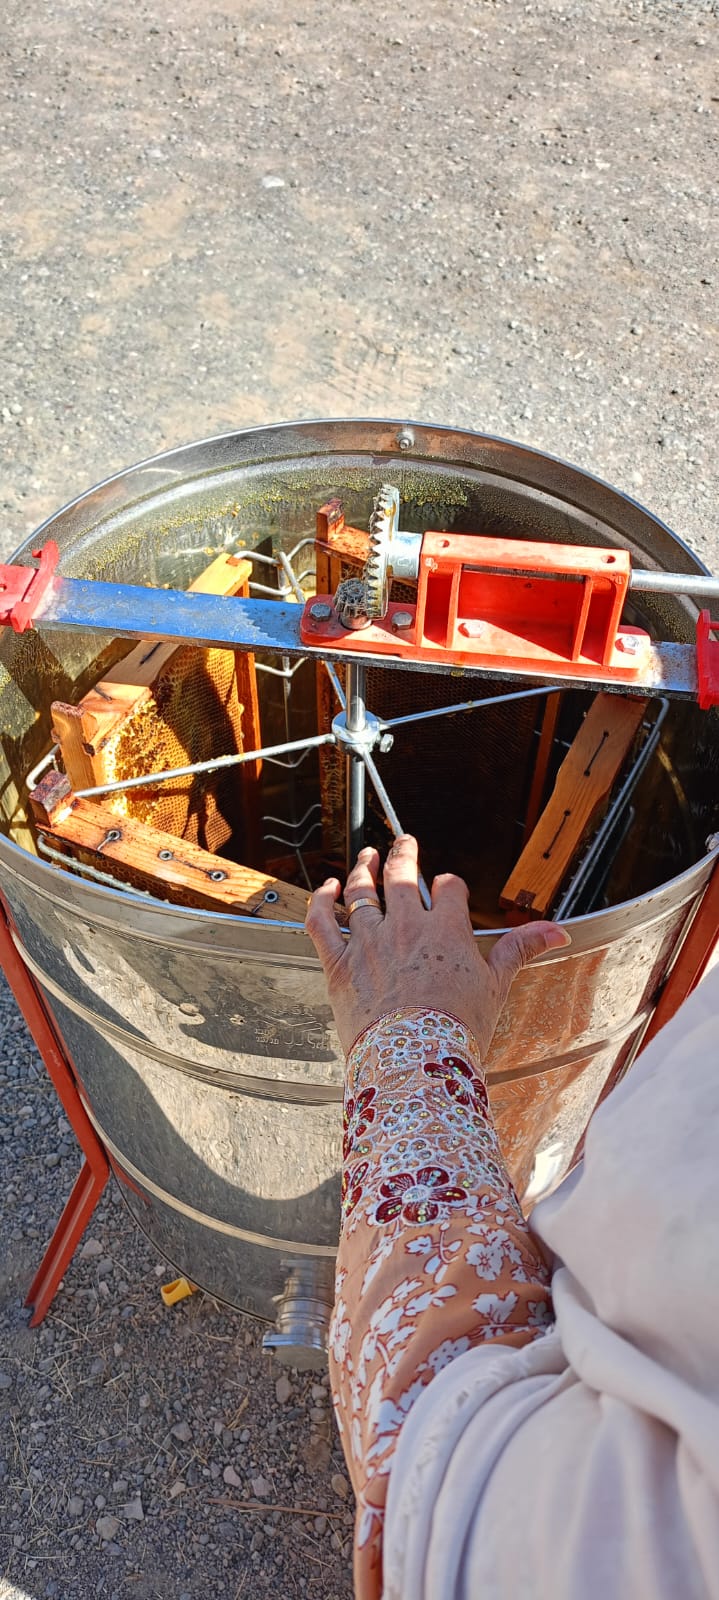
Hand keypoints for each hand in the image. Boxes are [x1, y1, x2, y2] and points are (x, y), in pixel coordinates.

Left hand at [305, 835, 570, 1055]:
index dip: (450, 886)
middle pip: (401, 874)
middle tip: (405, 842)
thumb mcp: (497, 985)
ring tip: (367, 856)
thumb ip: (521, 950)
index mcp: (445, 929)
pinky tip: (326, 888)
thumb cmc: (458, 1028)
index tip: (449, 888)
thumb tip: (558, 931)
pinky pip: (322, 922)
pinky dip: (322, 901)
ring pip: (361, 892)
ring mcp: (368, 942)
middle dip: (404, 854)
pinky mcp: (339, 963)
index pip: (449, 888)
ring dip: (364, 869)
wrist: (416, 1060)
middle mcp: (404, 926)